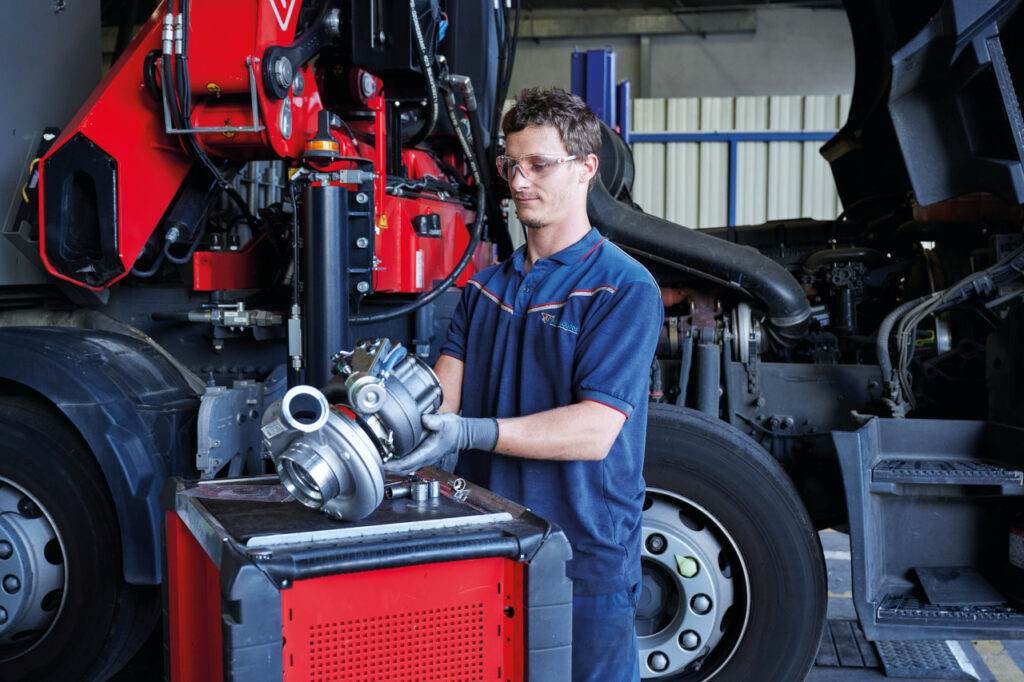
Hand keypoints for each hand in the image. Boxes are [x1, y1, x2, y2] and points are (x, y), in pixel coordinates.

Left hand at [383, 413, 497, 475]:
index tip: (381, 464)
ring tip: (378, 462)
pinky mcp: (422, 456)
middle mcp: (424, 459)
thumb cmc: (453, 430)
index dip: (393, 466)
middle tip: (373, 464)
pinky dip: (397, 464)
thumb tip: (424, 419)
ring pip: (404, 469)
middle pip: (402, 470)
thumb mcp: (445, 422)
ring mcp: (423, 459)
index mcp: (427, 453)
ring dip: (391, 468)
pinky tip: (389, 458)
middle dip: (388, 470)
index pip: (406, 464)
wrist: (462, 434)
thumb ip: (434, 421)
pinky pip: (407, 464)